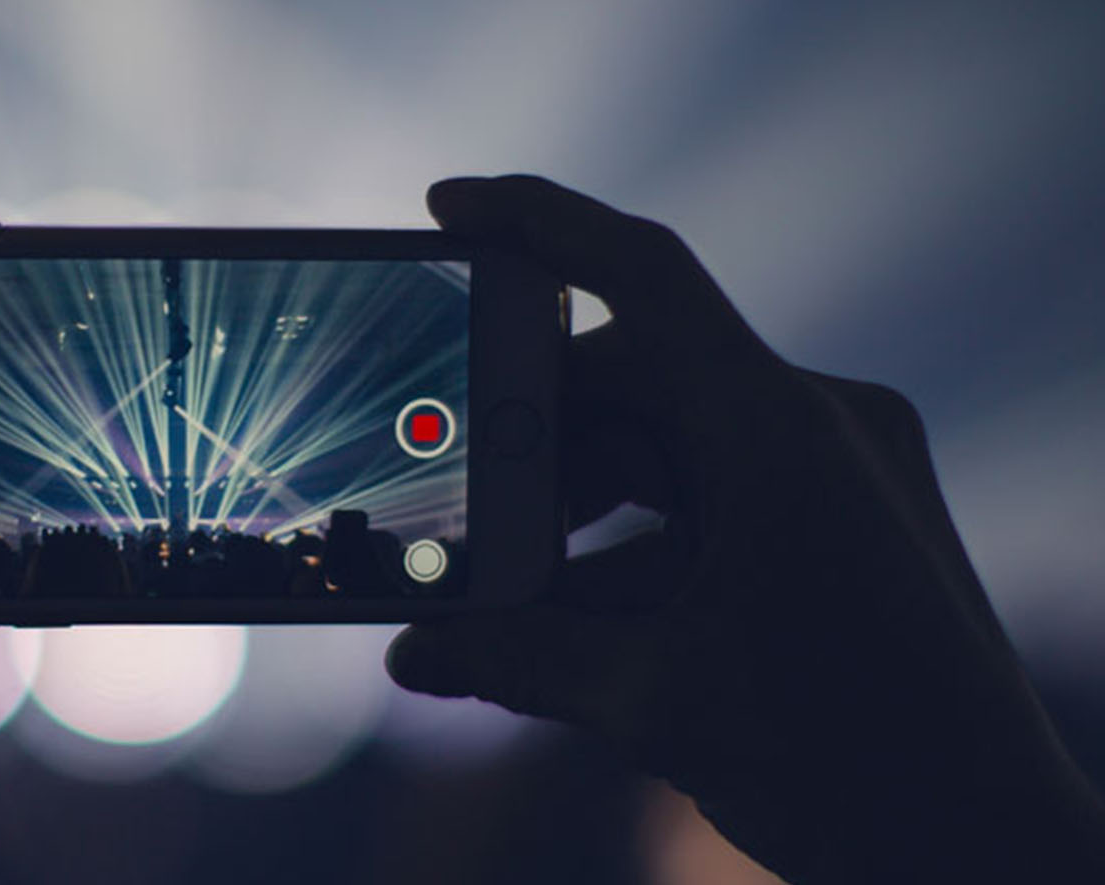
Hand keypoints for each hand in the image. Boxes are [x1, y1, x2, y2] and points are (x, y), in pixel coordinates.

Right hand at [386, 176, 1104, 881]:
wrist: (989, 847)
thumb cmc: (854, 771)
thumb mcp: (657, 705)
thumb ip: (517, 663)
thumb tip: (410, 652)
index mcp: (781, 437)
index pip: (646, 278)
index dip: (539, 224)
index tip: (448, 207)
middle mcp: (817, 428)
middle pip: (634, 383)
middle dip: (530, 442)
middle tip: (443, 501)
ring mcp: (836, 472)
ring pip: (666, 447)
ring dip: (575, 509)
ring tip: (494, 591)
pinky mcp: (839, 520)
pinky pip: (709, 497)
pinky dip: (633, 544)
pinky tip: (563, 618)